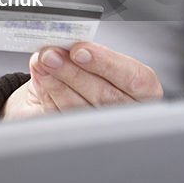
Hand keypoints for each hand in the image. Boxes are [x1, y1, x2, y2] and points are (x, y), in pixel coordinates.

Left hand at [1, 42, 162, 120]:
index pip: (136, 79)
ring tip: (43, 62)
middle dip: (73, 71)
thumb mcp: (87, 55)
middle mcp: (128, 111)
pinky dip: (48, 93)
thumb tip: (62, 47)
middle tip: (51, 55)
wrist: (58, 89)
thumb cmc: (82, 69)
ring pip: (81, 107)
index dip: (107, 63)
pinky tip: (42, 77)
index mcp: (141, 89)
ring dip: (57, 81)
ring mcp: (103, 128)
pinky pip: (63, 116)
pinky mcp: (78, 136)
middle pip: (105, 95)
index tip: (80, 50)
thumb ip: (83, 50)